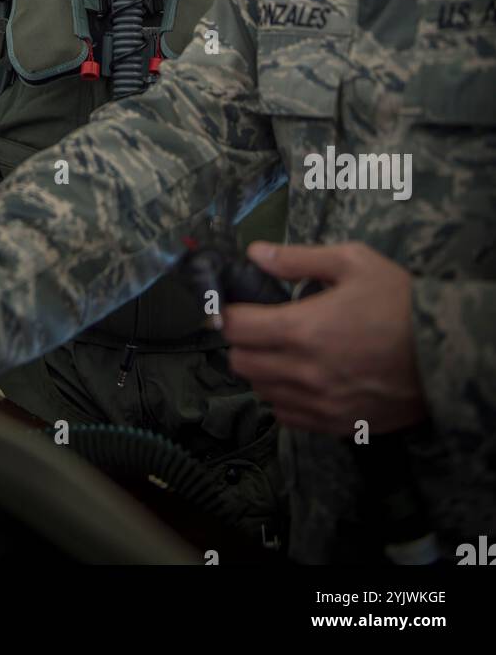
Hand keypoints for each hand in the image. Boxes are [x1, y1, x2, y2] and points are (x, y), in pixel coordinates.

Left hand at [221, 241, 427, 435]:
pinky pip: (287, 417)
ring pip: (261, 392)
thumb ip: (297, 258)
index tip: (237, 307)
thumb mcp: (353, 262)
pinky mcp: (336, 423)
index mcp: (303, 328)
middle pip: (240, 363)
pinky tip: (300, 379)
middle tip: (259, 328)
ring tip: (283, 352)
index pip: (236, 328)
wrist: (447, 352)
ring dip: (262, 371)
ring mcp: (319, 403)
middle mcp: (304, 371)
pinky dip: (283, 398)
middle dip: (242, 342)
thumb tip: (255, 254)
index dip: (230, 313)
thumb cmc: (400, 302)